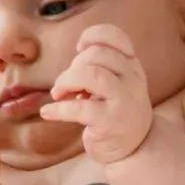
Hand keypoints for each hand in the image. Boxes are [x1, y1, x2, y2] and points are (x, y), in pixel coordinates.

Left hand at [42, 24, 153, 164]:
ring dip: (66, 81)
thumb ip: (96, 69)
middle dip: (74, 66)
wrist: (136, 148)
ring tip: (58, 94)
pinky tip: (48, 112)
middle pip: (97, 54)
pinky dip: (58, 109)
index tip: (79, 48)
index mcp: (131, 65)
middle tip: (66, 85)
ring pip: (92, 75)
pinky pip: (80, 108)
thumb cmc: (116, 112)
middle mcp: (132, 79)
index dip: (93, 36)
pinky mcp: (111, 122)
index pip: (115, 37)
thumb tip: (69, 68)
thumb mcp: (114, 85)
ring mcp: (124, 100)